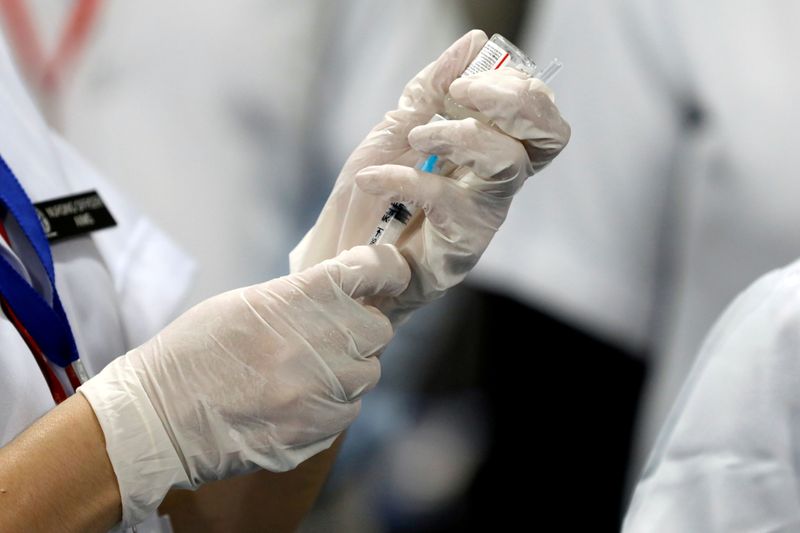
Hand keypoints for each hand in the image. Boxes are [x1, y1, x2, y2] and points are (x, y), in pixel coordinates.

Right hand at [78, 244, 409, 526]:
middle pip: (379, 329)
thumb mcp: (246, 303)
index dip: (387, 269)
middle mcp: (321, 342)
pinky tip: (298, 402)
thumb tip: (345, 295)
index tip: (389, 273)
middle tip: (331, 334)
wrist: (159, 418)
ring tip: (307, 372)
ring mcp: (323, 390)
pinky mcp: (319, 429)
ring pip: (368, 372)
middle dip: (361, 329)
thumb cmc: (194, 352)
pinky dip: (333, 404)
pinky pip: (349, 410)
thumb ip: (302, 297)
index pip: (373, 270)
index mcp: (299, 298)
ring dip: (348, 369)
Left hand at [290, 30, 569, 324]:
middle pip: (549, 135)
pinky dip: (404, 179)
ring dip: (462, 134)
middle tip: (465, 93)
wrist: (348, 257)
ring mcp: (486, 211)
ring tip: (417, 134)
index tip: (464, 80)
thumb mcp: (397, 130)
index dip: (515, 86)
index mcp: (491, 147)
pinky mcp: (464, 243)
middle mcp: (499, 178)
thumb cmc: (377, 196)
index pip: (537, 110)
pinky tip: (373, 179)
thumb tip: (476, 42)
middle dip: (516, 102)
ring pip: (508, 162)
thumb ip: (432, 89)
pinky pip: (446, 199)